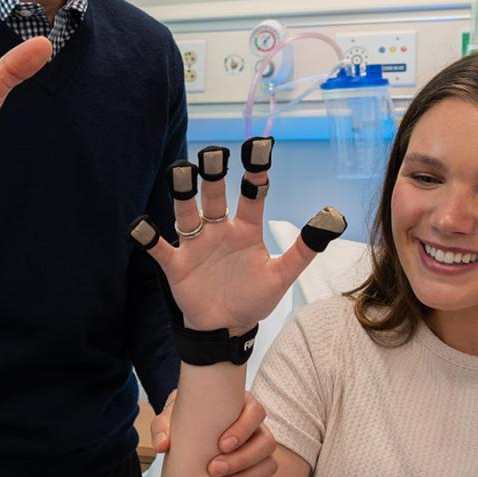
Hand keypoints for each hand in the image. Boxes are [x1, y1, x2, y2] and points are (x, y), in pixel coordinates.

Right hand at [132, 140, 343, 335]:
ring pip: (186, 212)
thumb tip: (334, 219)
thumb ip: (304, 248)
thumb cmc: (254, 298)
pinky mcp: (176, 264)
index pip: (252, 194)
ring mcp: (196, 245)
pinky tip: (143, 227)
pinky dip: (149, 237)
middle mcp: (219, 229)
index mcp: (246, 229)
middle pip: (214, 195)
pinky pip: (159, 247)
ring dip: (182, 194)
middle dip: (212, 175)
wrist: (227, 329)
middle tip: (213, 155)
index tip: (259, 147)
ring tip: (179, 173)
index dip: (255, 171)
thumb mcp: (282, 275)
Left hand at [151, 389, 278, 476]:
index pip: (256, 412)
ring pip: (268, 466)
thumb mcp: (169, 421)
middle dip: (242, 459)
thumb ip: (163, 427)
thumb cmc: (181, 423)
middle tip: (213, 469)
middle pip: (266, 442)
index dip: (244, 428)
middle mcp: (255, 431)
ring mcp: (258, 456)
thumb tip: (162, 445)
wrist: (184, 442)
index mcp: (240, 409)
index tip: (222, 444)